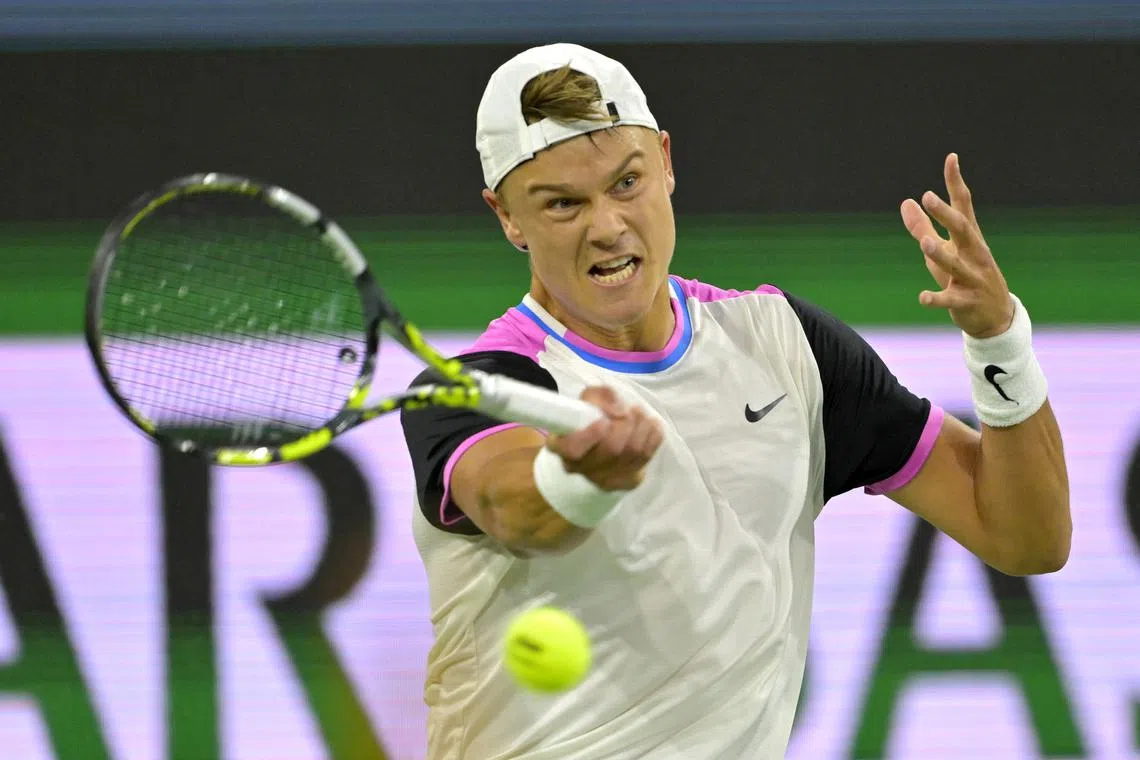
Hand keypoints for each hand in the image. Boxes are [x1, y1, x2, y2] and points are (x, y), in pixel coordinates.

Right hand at [545, 386, 662, 490]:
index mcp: (562, 447)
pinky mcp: (628, 480)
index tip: (603, 421)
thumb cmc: (589, 421)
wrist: (602, 447)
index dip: (590, 435)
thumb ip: (598, 396)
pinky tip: (648, 425)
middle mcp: (582, 468)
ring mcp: (606, 478)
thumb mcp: (586, 402)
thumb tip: (619, 408)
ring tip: (638, 412)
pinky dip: (653, 434)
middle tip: (627, 410)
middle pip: (611, 448)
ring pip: (633, 450)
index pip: (572, 449)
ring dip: (641, 424)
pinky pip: (648, 453)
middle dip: (625, 423)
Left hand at [900, 153, 1014, 337]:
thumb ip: (923, 228)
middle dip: (946, 214)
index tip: (951, 158)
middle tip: (928, 196)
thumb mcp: (943, 251)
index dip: (956, 182)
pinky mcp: (967, 302)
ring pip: (956, 265)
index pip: (964, 205)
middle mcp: (974, 254)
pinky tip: (922, 297)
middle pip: (962, 229)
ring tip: (924, 244)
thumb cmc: (964, 278)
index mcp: (969, 238)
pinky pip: (950, 300)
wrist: (995, 317)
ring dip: (940, 254)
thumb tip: (907, 202)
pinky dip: (936, 298)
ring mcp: (973, 278)